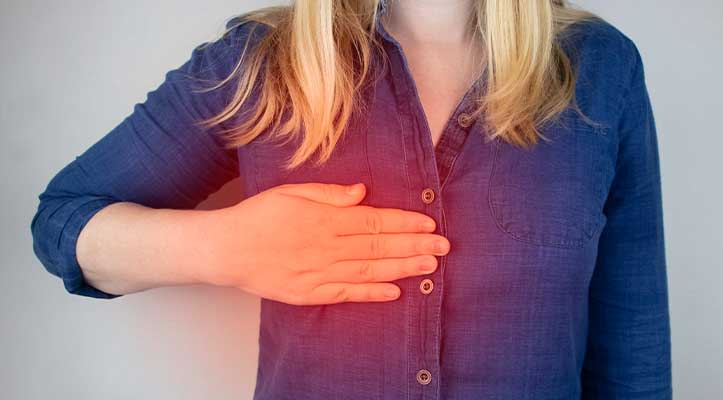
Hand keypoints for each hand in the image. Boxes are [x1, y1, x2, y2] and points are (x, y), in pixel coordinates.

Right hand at [205, 182, 449, 304]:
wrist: (225, 249)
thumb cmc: (259, 215)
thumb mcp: (291, 191)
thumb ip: (328, 193)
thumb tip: (362, 192)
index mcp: (324, 219)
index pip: (374, 220)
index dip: (404, 223)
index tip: (429, 223)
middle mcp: (327, 246)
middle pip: (379, 247)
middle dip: (414, 246)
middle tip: (444, 247)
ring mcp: (320, 273)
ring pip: (369, 271)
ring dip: (402, 269)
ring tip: (430, 266)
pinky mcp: (310, 293)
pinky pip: (347, 294)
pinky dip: (372, 295)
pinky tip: (395, 292)